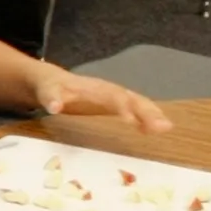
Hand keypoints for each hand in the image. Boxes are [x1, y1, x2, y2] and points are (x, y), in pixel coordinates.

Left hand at [40, 70, 173, 133]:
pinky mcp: (113, 104)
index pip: (111, 95)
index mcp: (92, 87)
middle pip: (130, 98)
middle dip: (146, 111)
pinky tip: (154, 130)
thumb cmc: (47, 86)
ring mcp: (112, 96)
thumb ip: (50, 97)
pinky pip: (134, 109)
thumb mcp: (44, 90)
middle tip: (162, 127)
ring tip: (165, 128)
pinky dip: (145, 118)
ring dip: (151, 114)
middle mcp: (106, 90)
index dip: (122, 106)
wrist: (48, 80)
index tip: (132, 120)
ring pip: (137, 102)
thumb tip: (54, 107)